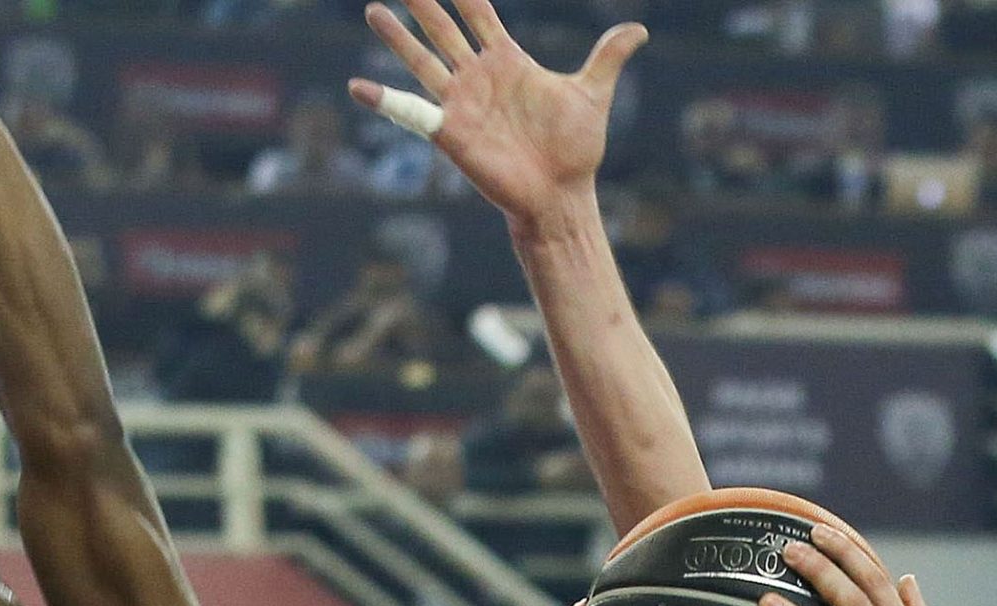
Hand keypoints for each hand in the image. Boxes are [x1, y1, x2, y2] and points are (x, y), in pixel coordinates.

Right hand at [351, 0, 643, 222]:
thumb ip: (608, 56)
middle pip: (444, 28)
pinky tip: (358, 88)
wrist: (561, 195)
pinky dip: (384, 101)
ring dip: (398, 37)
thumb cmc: (575, 150)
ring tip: (373, 10)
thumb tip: (638, 28)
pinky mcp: (450, 132)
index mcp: (508, 61)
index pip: (478, 13)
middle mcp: (478, 77)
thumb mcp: (593, 93)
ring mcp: (461, 103)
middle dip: (424, 2)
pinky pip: (412, 112)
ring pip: (423, 60)